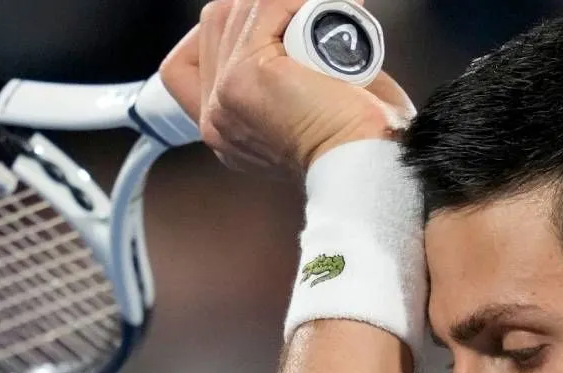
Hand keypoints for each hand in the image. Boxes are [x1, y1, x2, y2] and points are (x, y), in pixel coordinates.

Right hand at [158, 0, 414, 174]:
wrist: (374, 166)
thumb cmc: (366, 146)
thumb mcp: (313, 110)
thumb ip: (293, 75)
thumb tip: (310, 24)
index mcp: (229, 132)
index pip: (189, 66)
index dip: (221, 36)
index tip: (267, 29)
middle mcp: (217, 119)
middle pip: (212, 29)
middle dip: (255, 12)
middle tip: (304, 15)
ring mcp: (224, 97)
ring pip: (232, 14)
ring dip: (279, 4)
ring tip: (320, 14)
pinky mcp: (245, 77)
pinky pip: (263, 8)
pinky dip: (293, 1)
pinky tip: (327, 9)